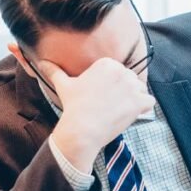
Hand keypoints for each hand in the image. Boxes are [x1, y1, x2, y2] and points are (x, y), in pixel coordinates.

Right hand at [41, 58, 155, 170]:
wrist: (82, 129)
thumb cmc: (74, 107)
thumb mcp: (64, 85)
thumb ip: (54, 71)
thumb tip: (41, 62)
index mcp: (107, 63)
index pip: (120, 72)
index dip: (114, 86)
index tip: (103, 97)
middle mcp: (121, 71)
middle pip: (132, 80)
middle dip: (124, 93)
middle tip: (109, 106)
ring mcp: (132, 86)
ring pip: (141, 90)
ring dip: (134, 100)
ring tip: (118, 110)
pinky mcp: (139, 101)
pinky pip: (150, 102)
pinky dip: (143, 109)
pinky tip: (129, 114)